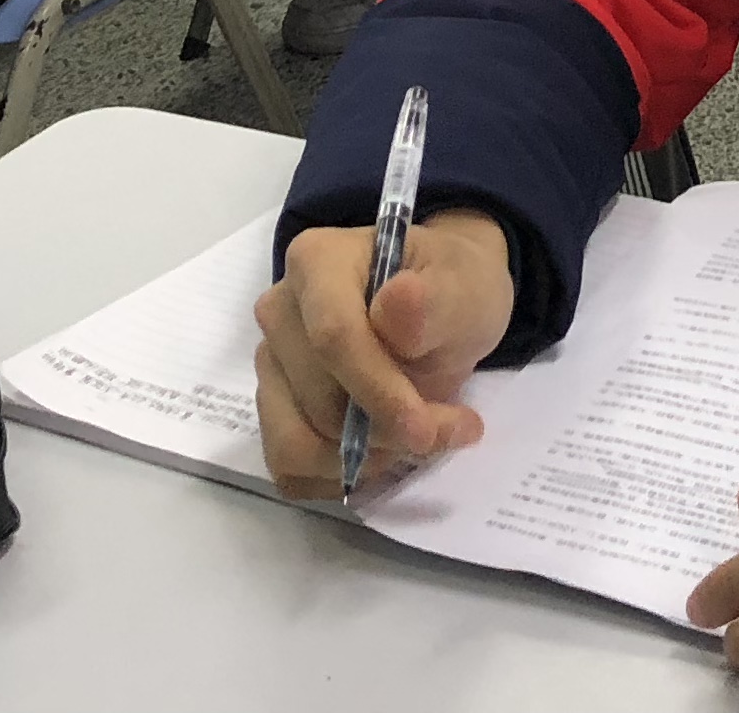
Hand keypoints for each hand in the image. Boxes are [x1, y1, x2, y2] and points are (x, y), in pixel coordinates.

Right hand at [254, 210, 512, 496]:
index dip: (377, 391)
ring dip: (363, 460)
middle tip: (448, 428)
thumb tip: (398, 305)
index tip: (426, 427)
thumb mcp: (466, 286)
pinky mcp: (274, 409)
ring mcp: (272, 364)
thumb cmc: (452, 289)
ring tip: (416, 441)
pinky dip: (337, 477)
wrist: (442, 307)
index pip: (332, 337)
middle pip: (318, 398)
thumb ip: (435, 300)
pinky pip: (288, 467)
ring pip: (295, 442)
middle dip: (385, 431)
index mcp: (316, 261)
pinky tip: (382, 456)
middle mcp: (279, 311)